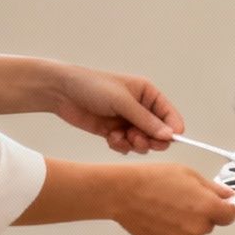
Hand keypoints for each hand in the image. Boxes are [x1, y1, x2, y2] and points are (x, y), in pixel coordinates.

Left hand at [49, 64, 183, 153]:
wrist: (62, 93)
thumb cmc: (93, 87)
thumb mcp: (122, 102)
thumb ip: (146, 120)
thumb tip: (169, 135)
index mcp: (148, 94)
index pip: (170, 116)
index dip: (172, 130)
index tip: (167, 140)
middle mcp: (140, 109)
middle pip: (159, 133)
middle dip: (150, 139)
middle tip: (138, 140)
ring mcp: (127, 122)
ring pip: (143, 143)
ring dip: (134, 143)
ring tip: (120, 137)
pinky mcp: (113, 132)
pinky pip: (126, 146)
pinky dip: (120, 145)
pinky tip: (109, 137)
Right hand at [112, 163, 234, 234]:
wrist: (124, 193)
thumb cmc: (157, 178)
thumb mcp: (189, 174)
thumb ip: (213, 188)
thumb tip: (229, 196)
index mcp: (207, 209)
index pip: (230, 216)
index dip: (226, 208)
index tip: (217, 201)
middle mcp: (197, 229)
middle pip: (210, 224)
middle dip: (204, 213)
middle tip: (184, 198)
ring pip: (193, 232)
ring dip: (188, 222)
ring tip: (167, 206)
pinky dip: (172, 230)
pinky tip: (158, 216)